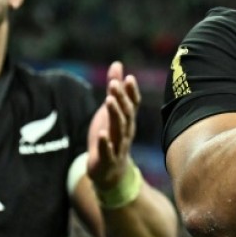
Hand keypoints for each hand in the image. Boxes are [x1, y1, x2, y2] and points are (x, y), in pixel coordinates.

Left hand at [87, 61, 140, 190]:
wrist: (109, 172)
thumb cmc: (111, 136)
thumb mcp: (110, 111)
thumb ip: (113, 89)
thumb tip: (117, 64)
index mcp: (127, 121)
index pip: (133, 104)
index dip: (131, 92)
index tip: (128, 78)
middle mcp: (125, 132)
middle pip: (126, 114)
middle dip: (121, 99)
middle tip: (113, 84)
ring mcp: (118, 147)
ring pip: (118, 130)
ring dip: (115, 115)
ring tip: (109, 100)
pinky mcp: (107, 160)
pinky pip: (108, 152)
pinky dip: (106, 144)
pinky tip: (102, 134)